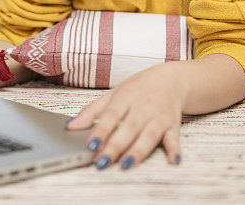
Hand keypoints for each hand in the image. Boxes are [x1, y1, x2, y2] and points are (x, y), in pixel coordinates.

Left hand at [65, 63, 185, 169]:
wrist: (172, 80)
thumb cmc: (138, 88)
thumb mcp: (113, 94)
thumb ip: (92, 111)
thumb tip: (70, 127)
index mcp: (125, 97)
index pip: (111, 115)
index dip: (101, 130)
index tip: (91, 145)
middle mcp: (143, 106)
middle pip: (129, 127)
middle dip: (116, 145)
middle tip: (103, 161)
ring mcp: (159, 116)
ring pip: (149, 135)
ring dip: (139, 150)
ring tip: (126, 164)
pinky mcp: (173, 125)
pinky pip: (174, 138)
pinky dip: (175, 149)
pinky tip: (173, 161)